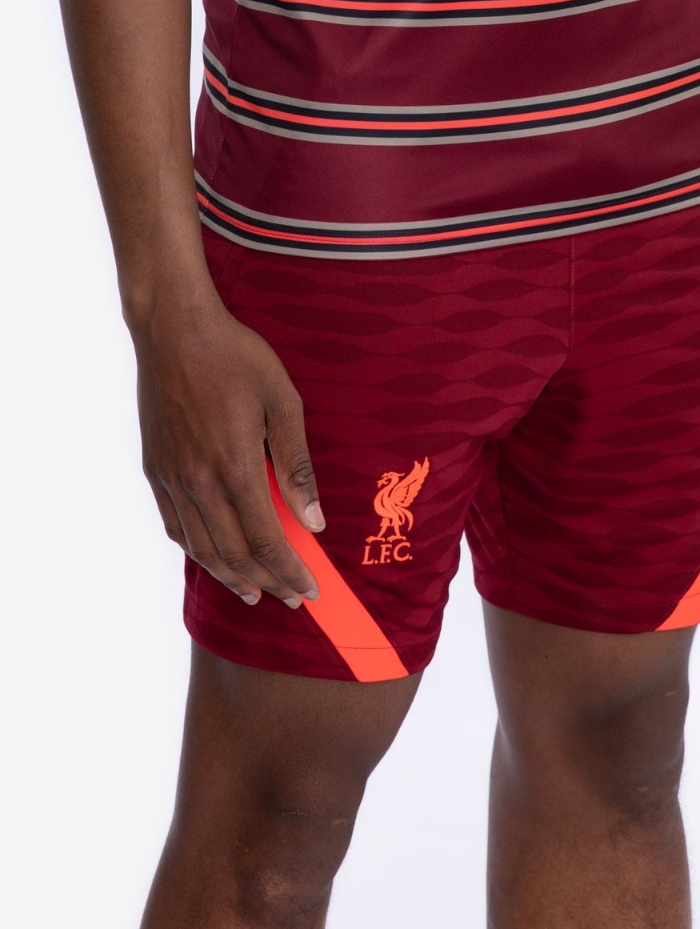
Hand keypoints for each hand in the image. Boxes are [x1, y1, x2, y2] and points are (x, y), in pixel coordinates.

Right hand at [133, 296, 324, 605]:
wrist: (174, 329)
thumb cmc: (236, 358)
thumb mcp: (283, 402)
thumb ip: (297, 465)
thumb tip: (314, 518)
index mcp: (235, 467)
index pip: (266, 541)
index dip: (289, 571)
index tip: (310, 590)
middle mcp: (199, 481)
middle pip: (234, 554)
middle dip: (267, 582)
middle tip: (291, 598)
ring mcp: (173, 478)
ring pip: (201, 547)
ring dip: (231, 576)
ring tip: (254, 593)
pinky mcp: (157, 469)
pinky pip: (176, 525)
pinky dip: (197, 550)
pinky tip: (213, 558)